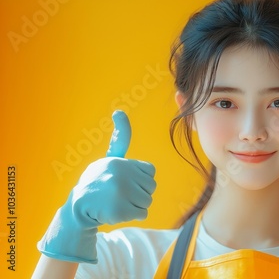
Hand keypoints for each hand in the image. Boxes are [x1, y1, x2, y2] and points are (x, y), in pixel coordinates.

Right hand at [37, 111, 156, 262]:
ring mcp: (119, 193)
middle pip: (151, 186)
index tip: (122, 180)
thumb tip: (119, 111)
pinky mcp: (119, 210)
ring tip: (117, 201)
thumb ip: (120, 138)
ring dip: (136, 205)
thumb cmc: (99, 180)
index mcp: (119, 162)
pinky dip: (133, 216)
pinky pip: (143, 214)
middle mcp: (119, 175)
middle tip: (119, 193)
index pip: (150, 171)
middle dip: (139, 192)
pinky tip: (117, 211)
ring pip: (148, 201)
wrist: (78, 208)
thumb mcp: (110, 156)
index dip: (140, 178)